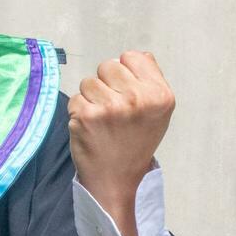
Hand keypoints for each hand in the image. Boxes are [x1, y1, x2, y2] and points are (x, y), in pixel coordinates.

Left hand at [68, 51, 174, 235]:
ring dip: (91, 98)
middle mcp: (138, 98)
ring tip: (102, 120)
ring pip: (88, 81)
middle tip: (113, 111)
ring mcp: (111, 107)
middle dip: (107, 84)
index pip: (132, 57)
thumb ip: (150, 80)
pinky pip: (75, 98)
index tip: (128, 95)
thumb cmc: (136, 141)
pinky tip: (90, 129)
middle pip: (108, 65)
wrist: (118, 180)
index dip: (125, 74)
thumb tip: (138, 56)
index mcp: (160, 94)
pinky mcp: (87, 116)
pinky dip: (78, 112)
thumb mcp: (157, 112)